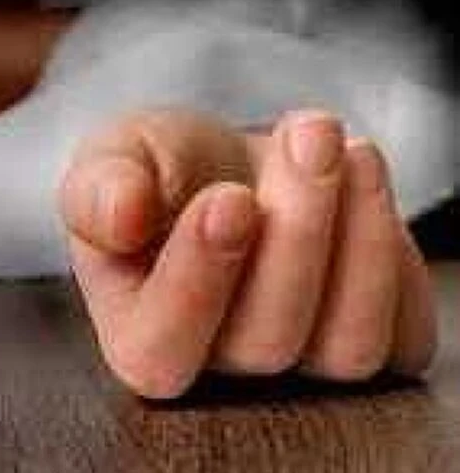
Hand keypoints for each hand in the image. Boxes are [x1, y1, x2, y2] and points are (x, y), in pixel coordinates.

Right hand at [58, 108, 435, 398]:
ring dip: (358, 239)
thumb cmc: (162, 169)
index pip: (161, 349)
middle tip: (308, 135)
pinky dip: (392, 251)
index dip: (198, 282)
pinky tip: (363, 176)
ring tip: (342, 147)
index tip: (228, 198)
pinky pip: (402, 332)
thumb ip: (97, 188)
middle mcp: (222, 364)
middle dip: (295, 231)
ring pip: (345, 346)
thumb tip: (121, 215)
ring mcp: (301, 360)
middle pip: (265, 342)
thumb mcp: (113, 158)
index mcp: (140, 333)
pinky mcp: (368, 338)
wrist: (225, 162)